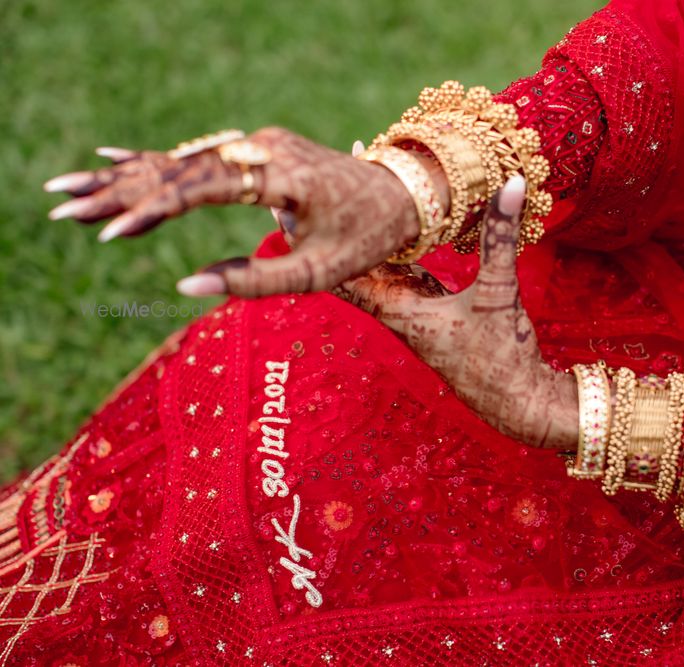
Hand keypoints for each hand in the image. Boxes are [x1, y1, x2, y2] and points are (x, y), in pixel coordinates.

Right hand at [44, 128, 424, 296]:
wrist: (403, 196)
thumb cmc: (366, 239)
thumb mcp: (317, 273)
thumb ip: (252, 281)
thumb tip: (186, 288)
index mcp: (282, 175)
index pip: (203, 187)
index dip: (155, 210)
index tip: (114, 232)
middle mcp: (265, 148)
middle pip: (180, 167)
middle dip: (120, 190)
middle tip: (62, 206)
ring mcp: (261, 143)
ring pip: (184, 160)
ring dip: (128, 178)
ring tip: (70, 192)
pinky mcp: (260, 149)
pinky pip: (202, 157)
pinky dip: (158, 165)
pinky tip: (113, 159)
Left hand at [337, 176, 578, 448]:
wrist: (516, 401)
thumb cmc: (501, 358)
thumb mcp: (499, 293)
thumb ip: (500, 240)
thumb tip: (510, 184)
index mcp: (400, 310)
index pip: (345, 270)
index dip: (320, 239)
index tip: (295, 205)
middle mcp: (397, 310)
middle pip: (355, 263)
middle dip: (339, 226)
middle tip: (323, 181)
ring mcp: (412, 310)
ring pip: (378, 266)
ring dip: (368, 234)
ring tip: (353, 192)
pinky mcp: (431, 309)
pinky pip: (403, 270)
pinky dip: (396, 245)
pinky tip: (395, 222)